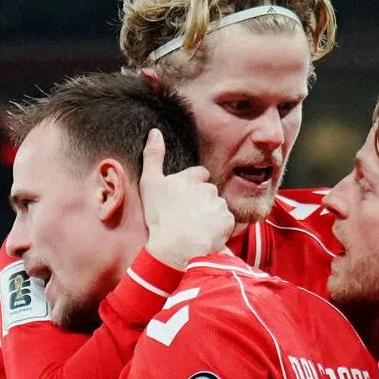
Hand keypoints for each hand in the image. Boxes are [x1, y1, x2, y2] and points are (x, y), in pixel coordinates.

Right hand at [140, 130, 233, 268]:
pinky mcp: (228, 220)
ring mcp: (219, 204)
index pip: (200, 175)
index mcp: (190, 178)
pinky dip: (218, 228)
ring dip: (210, 215)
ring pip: (218, 207)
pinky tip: (205, 235)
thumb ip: (152, 156)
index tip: (185, 199)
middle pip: (210, 192)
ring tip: (196, 228)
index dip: (194, 185)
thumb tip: (155, 131)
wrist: (176, 247)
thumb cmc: (160, 217)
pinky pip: (225, 222)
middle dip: (203, 201)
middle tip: (188, 216)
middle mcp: (208, 188)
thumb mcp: (150, 184)